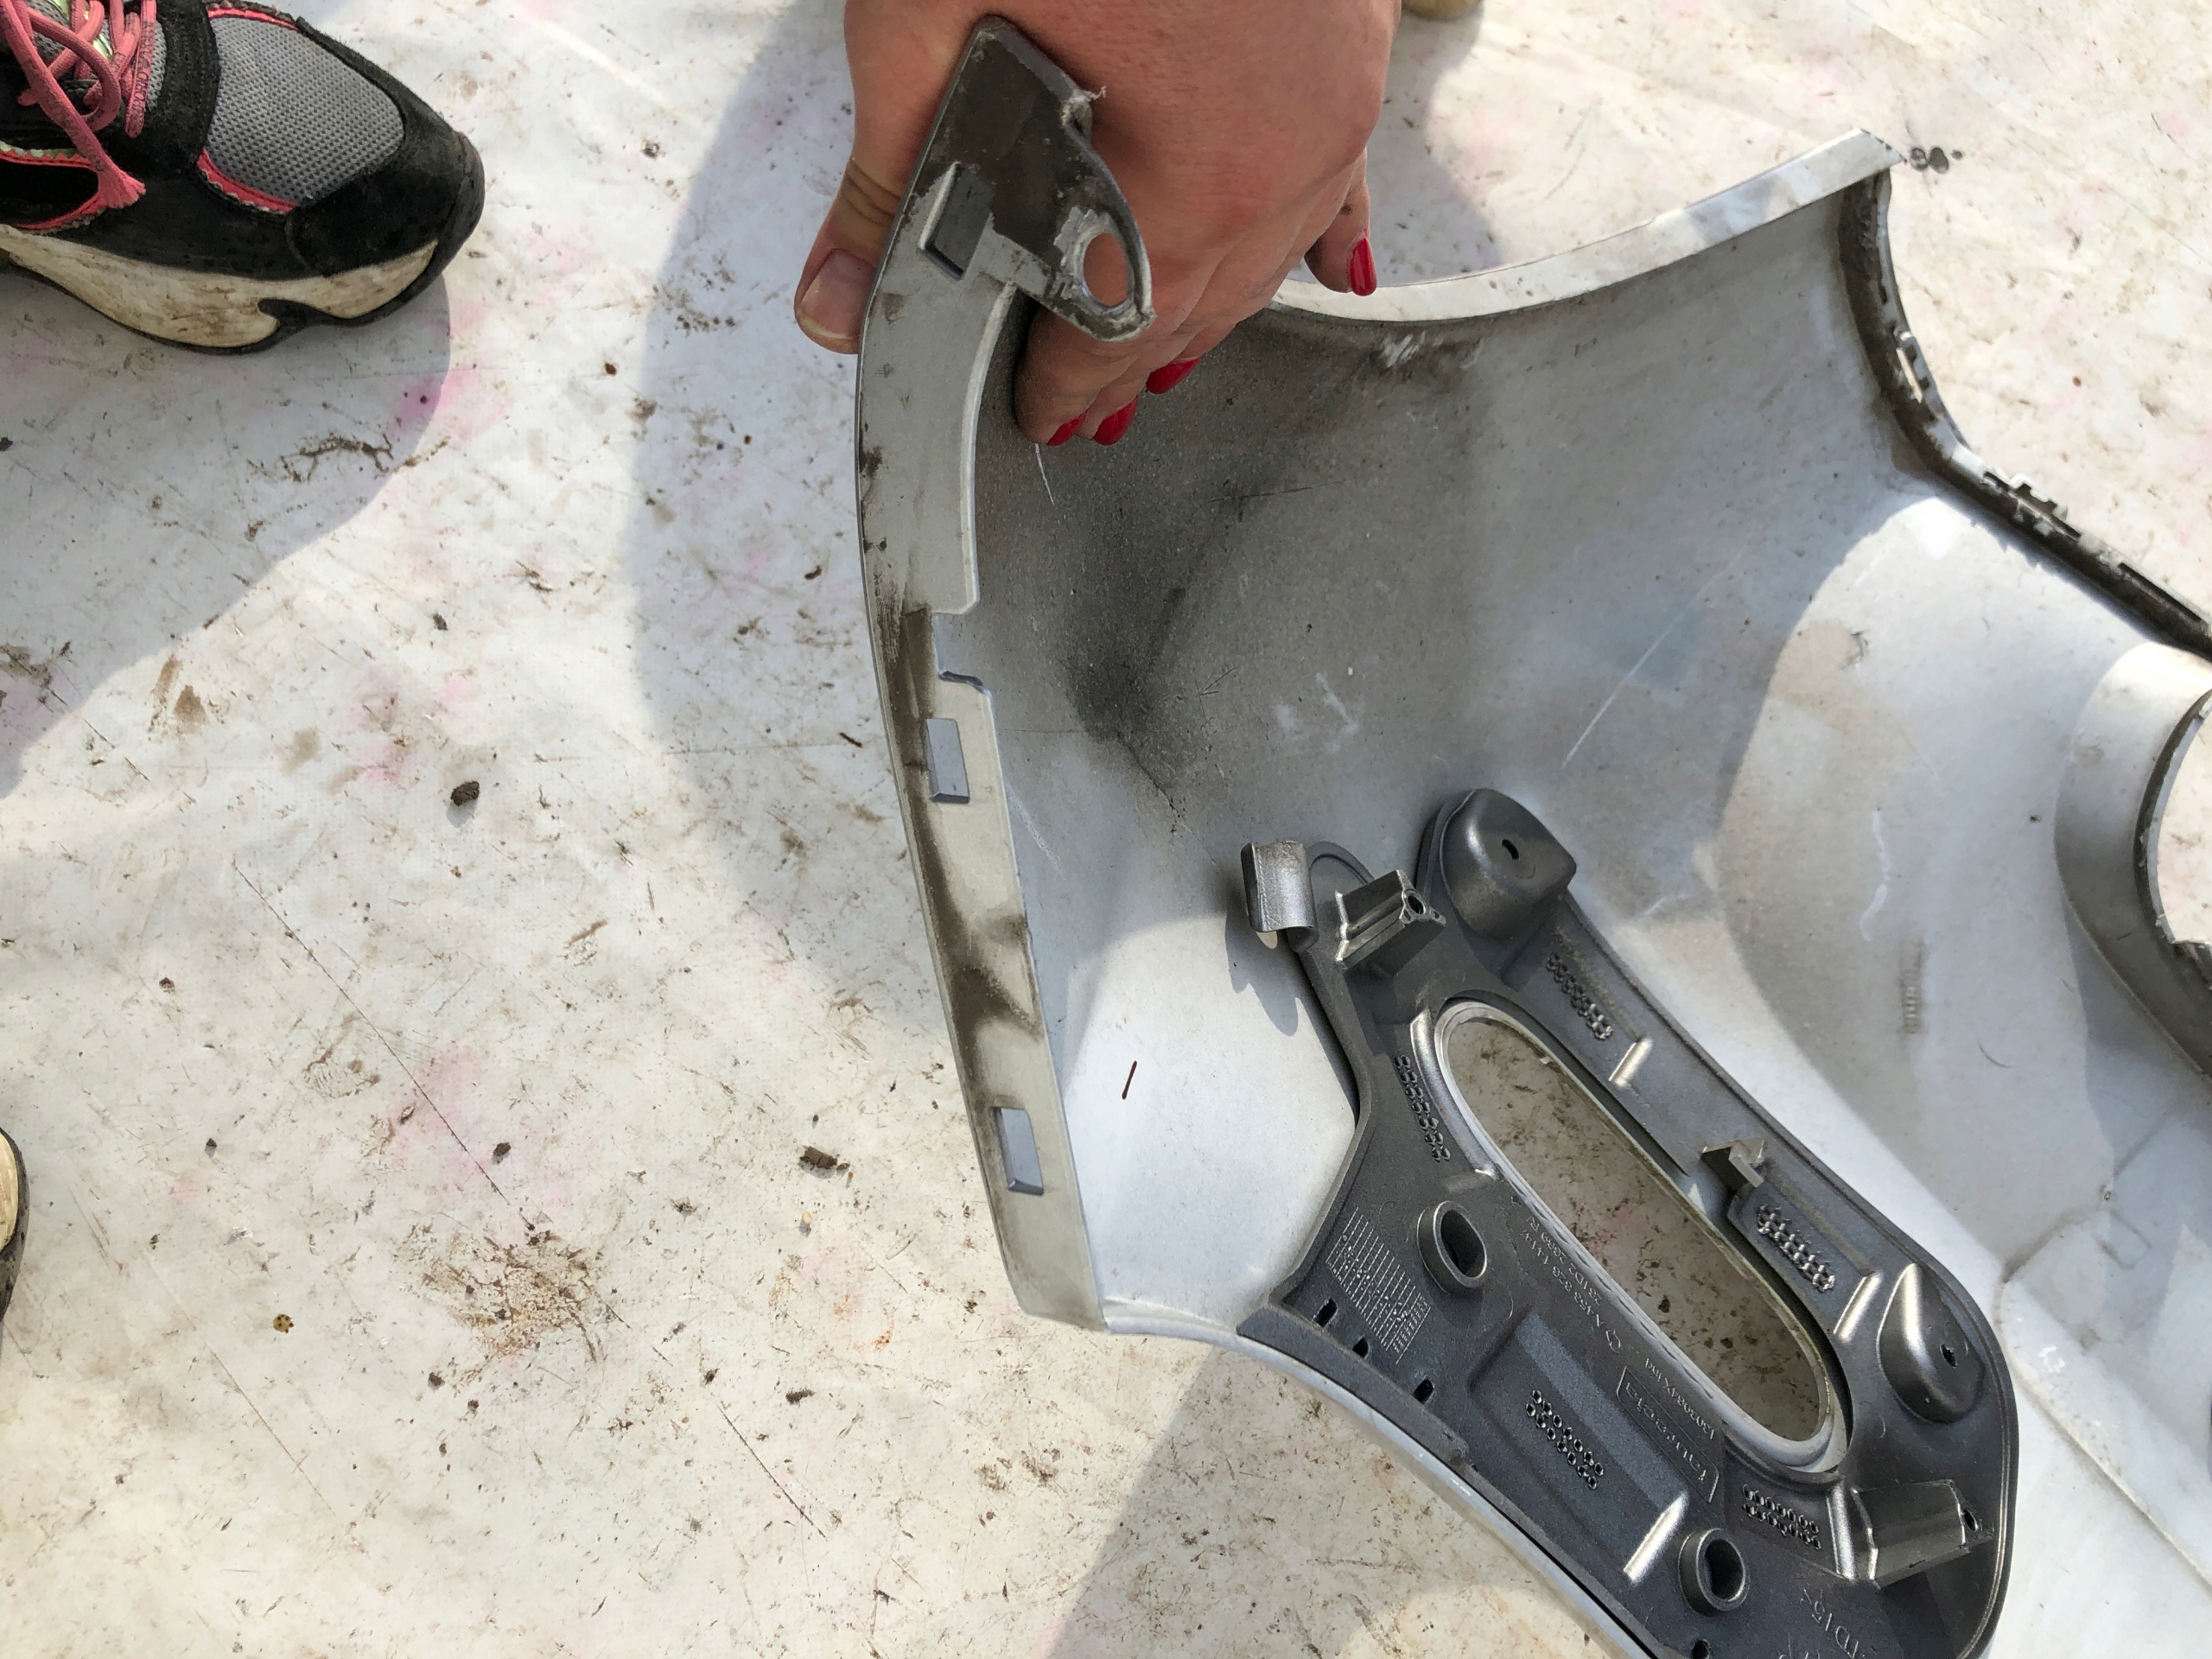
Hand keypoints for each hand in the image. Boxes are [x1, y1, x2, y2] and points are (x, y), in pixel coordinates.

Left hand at [793, 0, 1397, 443]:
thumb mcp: (928, 15)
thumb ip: (885, 173)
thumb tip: (838, 303)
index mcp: (1187, 178)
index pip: (1115, 335)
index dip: (1065, 386)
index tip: (1037, 414)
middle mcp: (1285, 162)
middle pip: (1201, 309)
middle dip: (1132, 361)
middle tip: (1082, 403)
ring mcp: (1335, 106)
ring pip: (1275, 255)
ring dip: (1214, 307)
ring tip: (1166, 355)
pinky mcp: (1354, 44)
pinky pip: (1339, 174)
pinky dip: (1313, 227)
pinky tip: (1323, 267)